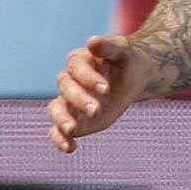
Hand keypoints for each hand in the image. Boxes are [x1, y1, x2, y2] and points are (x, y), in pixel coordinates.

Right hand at [48, 35, 148, 153]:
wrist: (134, 77)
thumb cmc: (128, 61)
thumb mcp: (124, 51)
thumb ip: (109, 47)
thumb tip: (92, 41)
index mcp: (79, 61)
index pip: (77, 68)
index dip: (88, 78)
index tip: (106, 88)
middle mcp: (70, 81)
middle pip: (66, 90)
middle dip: (80, 100)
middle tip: (97, 109)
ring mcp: (69, 101)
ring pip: (56, 109)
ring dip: (62, 120)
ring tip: (72, 130)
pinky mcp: (73, 118)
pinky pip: (58, 130)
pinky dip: (59, 139)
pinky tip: (70, 148)